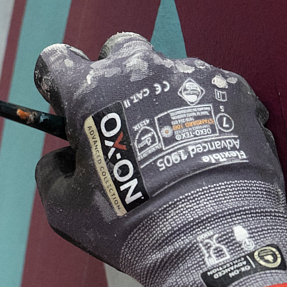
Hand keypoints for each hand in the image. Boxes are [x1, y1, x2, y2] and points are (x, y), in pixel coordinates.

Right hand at [32, 33, 286, 286]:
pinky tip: (207, 150)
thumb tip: (63, 158)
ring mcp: (191, 74)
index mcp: (92, 90)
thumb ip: (53, 172)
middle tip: (125, 121)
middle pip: (119, 51)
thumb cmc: (132, 222)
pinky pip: (212, 91)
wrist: (210, 234)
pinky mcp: (233, 89)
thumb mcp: (67, 208)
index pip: (57, 61)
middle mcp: (141, 70)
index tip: (68, 106)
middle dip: (116, 78)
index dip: (59, 84)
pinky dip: (206, 112)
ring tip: (176, 145)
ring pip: (169, 73)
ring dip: (165, 98)